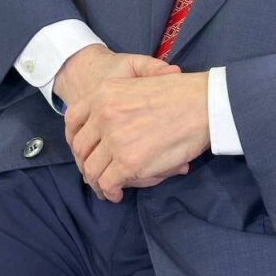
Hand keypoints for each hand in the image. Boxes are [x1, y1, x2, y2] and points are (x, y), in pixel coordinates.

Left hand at [64, 70, 210, 202]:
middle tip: (97, 172)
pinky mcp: (128, 161)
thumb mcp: (140, 82)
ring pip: (91, 169)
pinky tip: (117, 193)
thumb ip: (120, 102)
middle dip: (87, 163)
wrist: (203, 104)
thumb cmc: (180, 93)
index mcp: (105, 92)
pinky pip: (108, 183)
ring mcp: (114, 139)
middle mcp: (103, 114)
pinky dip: (110, 191)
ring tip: (107, 188)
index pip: (73, 120)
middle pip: (81, 148)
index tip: (84, 150)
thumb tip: (114, 129)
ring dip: (97, 182)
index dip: (75, 139)